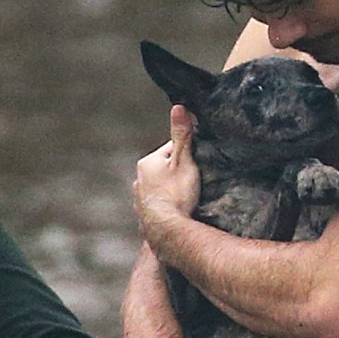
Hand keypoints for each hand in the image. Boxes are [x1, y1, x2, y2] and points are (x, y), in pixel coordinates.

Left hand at [132, 105, 201, 236]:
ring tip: (187, 198)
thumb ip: (182, 135)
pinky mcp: (145, 216)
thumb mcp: (184, 161)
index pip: (171, 149)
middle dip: (179, 173)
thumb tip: (178, 107)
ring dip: (173, 191)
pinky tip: (178, 211)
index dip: (188, 153)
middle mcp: (139, 179)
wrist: (166, 231)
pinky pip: (160, 205)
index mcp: (147, 162)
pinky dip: (168, 206)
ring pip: (161, 188)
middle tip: (195, 182)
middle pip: (166, 169)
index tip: (199, 162)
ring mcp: (140, 198)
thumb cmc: (176, 194)